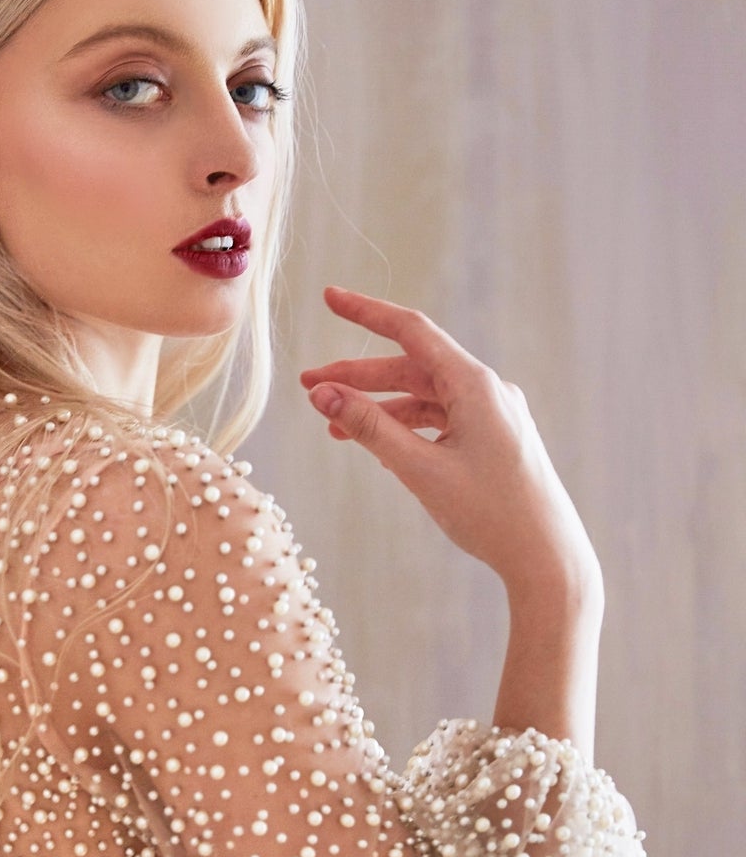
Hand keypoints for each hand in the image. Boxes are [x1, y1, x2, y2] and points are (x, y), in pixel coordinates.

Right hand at [299, 287, 602, 600]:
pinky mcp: (495, 437)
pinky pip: (441, 419)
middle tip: (309, 388)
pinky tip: (377, 444)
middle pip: (412, 367)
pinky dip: (406, 427)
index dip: (366, 312)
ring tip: (334, 429)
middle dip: (359, 377)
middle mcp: (488, 390)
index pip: (411, 330)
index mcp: (475, 385)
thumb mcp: (420, 470)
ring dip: (379, 407)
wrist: (548, 558)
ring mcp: (494, 414)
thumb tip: (323, 395)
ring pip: (424, 396)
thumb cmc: (491, 515)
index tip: (330, 298)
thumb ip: (370, 428)